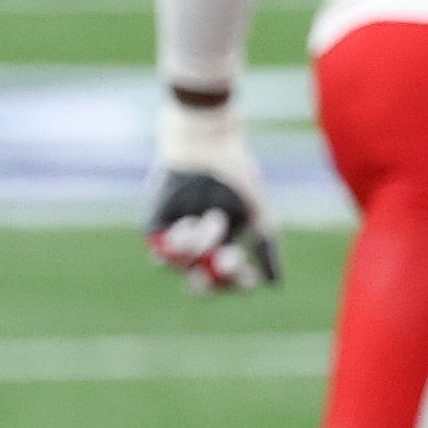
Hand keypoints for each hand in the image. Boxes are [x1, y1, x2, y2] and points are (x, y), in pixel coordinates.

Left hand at [144, 92, 278, 292]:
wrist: (205, 143)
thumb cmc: (234, 173)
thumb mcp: (257, 212)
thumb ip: (266, 248)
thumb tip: (272, 284)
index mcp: (225, 241)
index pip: (229, 277)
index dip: (238, 282)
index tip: (249, 276)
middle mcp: (199, 242)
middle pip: (202, 280)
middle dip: (214, 278)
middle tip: (225, 261)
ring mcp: (176, 234)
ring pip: (182, 265)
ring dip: (201, 245)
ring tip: (210, 217)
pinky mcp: (155, 224)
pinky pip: (160, 249)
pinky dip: (177, 243)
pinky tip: (188, 223)